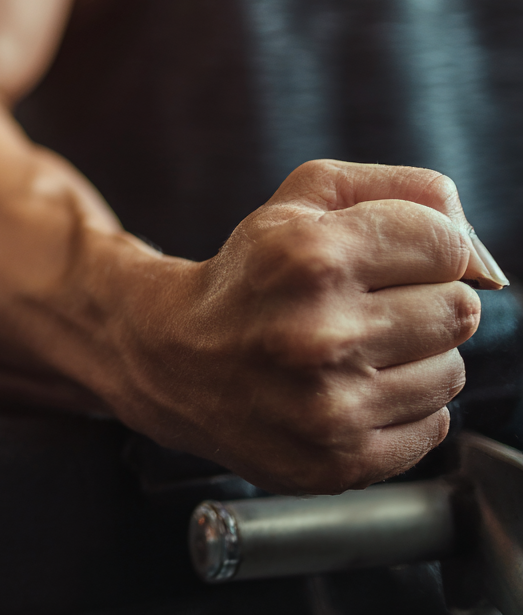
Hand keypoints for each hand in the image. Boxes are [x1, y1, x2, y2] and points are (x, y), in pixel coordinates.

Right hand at [110, 160, 496, 493]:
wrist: (176, 357)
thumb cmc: (249, 275)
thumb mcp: (301, 199)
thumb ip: (397, 188)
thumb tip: (474, 243)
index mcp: (311, 258)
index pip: (448, 245)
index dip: (428, 246)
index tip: (392, 256)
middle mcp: (321, 334)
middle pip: (459, 309)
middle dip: (422, 298)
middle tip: (367, 303)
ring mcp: (331, 407)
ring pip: (451, 370)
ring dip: (414, 355)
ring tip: (352, 347)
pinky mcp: (340, 461)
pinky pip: (434, 425)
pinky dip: (401, 404)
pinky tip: (348, 386)